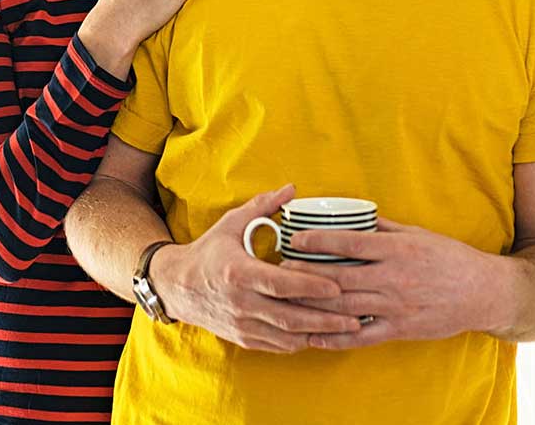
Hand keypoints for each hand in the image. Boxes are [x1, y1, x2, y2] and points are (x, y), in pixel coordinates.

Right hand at [150, 186, 362, 352]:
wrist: (178, 286)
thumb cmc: (208, 251)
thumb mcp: (231, 223)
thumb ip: (263, 206)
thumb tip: (291, 189)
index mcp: (239, 274)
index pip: (281, 284)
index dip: (311, 286)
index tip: (337, 286)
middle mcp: (241, 304)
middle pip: (291, 317)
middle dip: (326, 318)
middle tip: (355, 315)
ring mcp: (242, 325)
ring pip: (288, 337)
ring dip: (318, 334)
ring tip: (347, 327)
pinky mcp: (244, 339)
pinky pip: (278, 346)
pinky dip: (301, 341)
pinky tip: (320, 334)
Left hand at [281, 218, 513, 349]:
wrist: (483, 292)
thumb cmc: (448, 257)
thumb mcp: (416, 233)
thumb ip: (383, 227)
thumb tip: (353, 215)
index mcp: (396, 250)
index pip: (349, 243)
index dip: (318, 241)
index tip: (295, 237)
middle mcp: (392, 279)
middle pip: (340, 277)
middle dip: (306, 274)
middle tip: (279, 268)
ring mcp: (395, 307)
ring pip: (346, 307)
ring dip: (313, 304)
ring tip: (287, 299)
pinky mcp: (400, 330)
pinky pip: (362, 336)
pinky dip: (336, 337)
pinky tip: (314, 336)